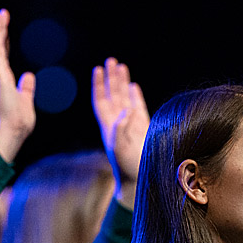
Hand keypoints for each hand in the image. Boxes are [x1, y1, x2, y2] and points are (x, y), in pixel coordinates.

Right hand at [0, 9, 35, 162]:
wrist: (11, 134)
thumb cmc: (18, 124)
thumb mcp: (26, 103)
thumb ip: (27, 90)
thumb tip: (30, 77)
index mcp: (6, 82)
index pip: (4, 57)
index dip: (3, 42)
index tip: (2, 27)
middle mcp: (0, 78)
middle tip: (0, 14)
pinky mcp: (0, 81)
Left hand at [92, 57, 149, 209]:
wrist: (139, 181)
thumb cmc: (127, 168)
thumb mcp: (120, 149)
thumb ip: (121, 130)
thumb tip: (124, 111)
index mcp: (109, 126)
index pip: (102, 100)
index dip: (99, 85)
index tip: (98, 69)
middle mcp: (118, 123)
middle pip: (112, 95)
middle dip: (111, 78)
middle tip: (111, 60)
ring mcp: (131, 125)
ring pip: (124, 99)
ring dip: (122, 83)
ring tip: (121, 66)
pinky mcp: (143, 129)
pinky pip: (138, 108)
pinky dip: (134, 96)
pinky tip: (133, 87)